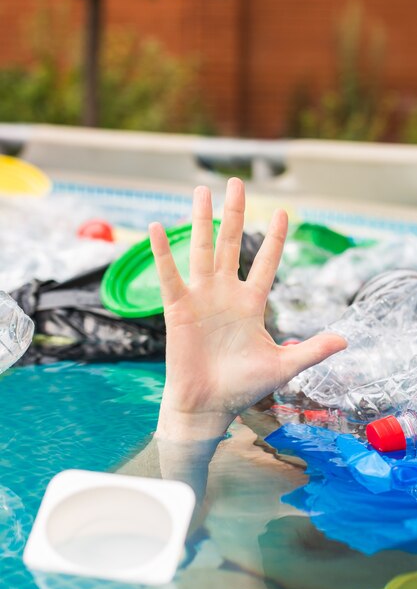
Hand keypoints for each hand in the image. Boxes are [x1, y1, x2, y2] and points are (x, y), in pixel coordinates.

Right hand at [149, 178, 345, 439]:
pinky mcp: (178, 308)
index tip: (283, 212)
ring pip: (202, 249)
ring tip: (201, 190)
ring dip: (201, 220)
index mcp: (252, 303)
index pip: (265, 263)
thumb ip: (312, 349)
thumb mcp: (283, 366)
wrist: (208, 406)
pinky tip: (158, 226)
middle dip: (235, 213)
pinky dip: (163, 252)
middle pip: (231, 244)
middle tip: (236, 182)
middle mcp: (226, 293)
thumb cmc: (243, 387)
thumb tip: (346, 338)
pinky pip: (169, 275)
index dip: (274, 239)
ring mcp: (201, 297)